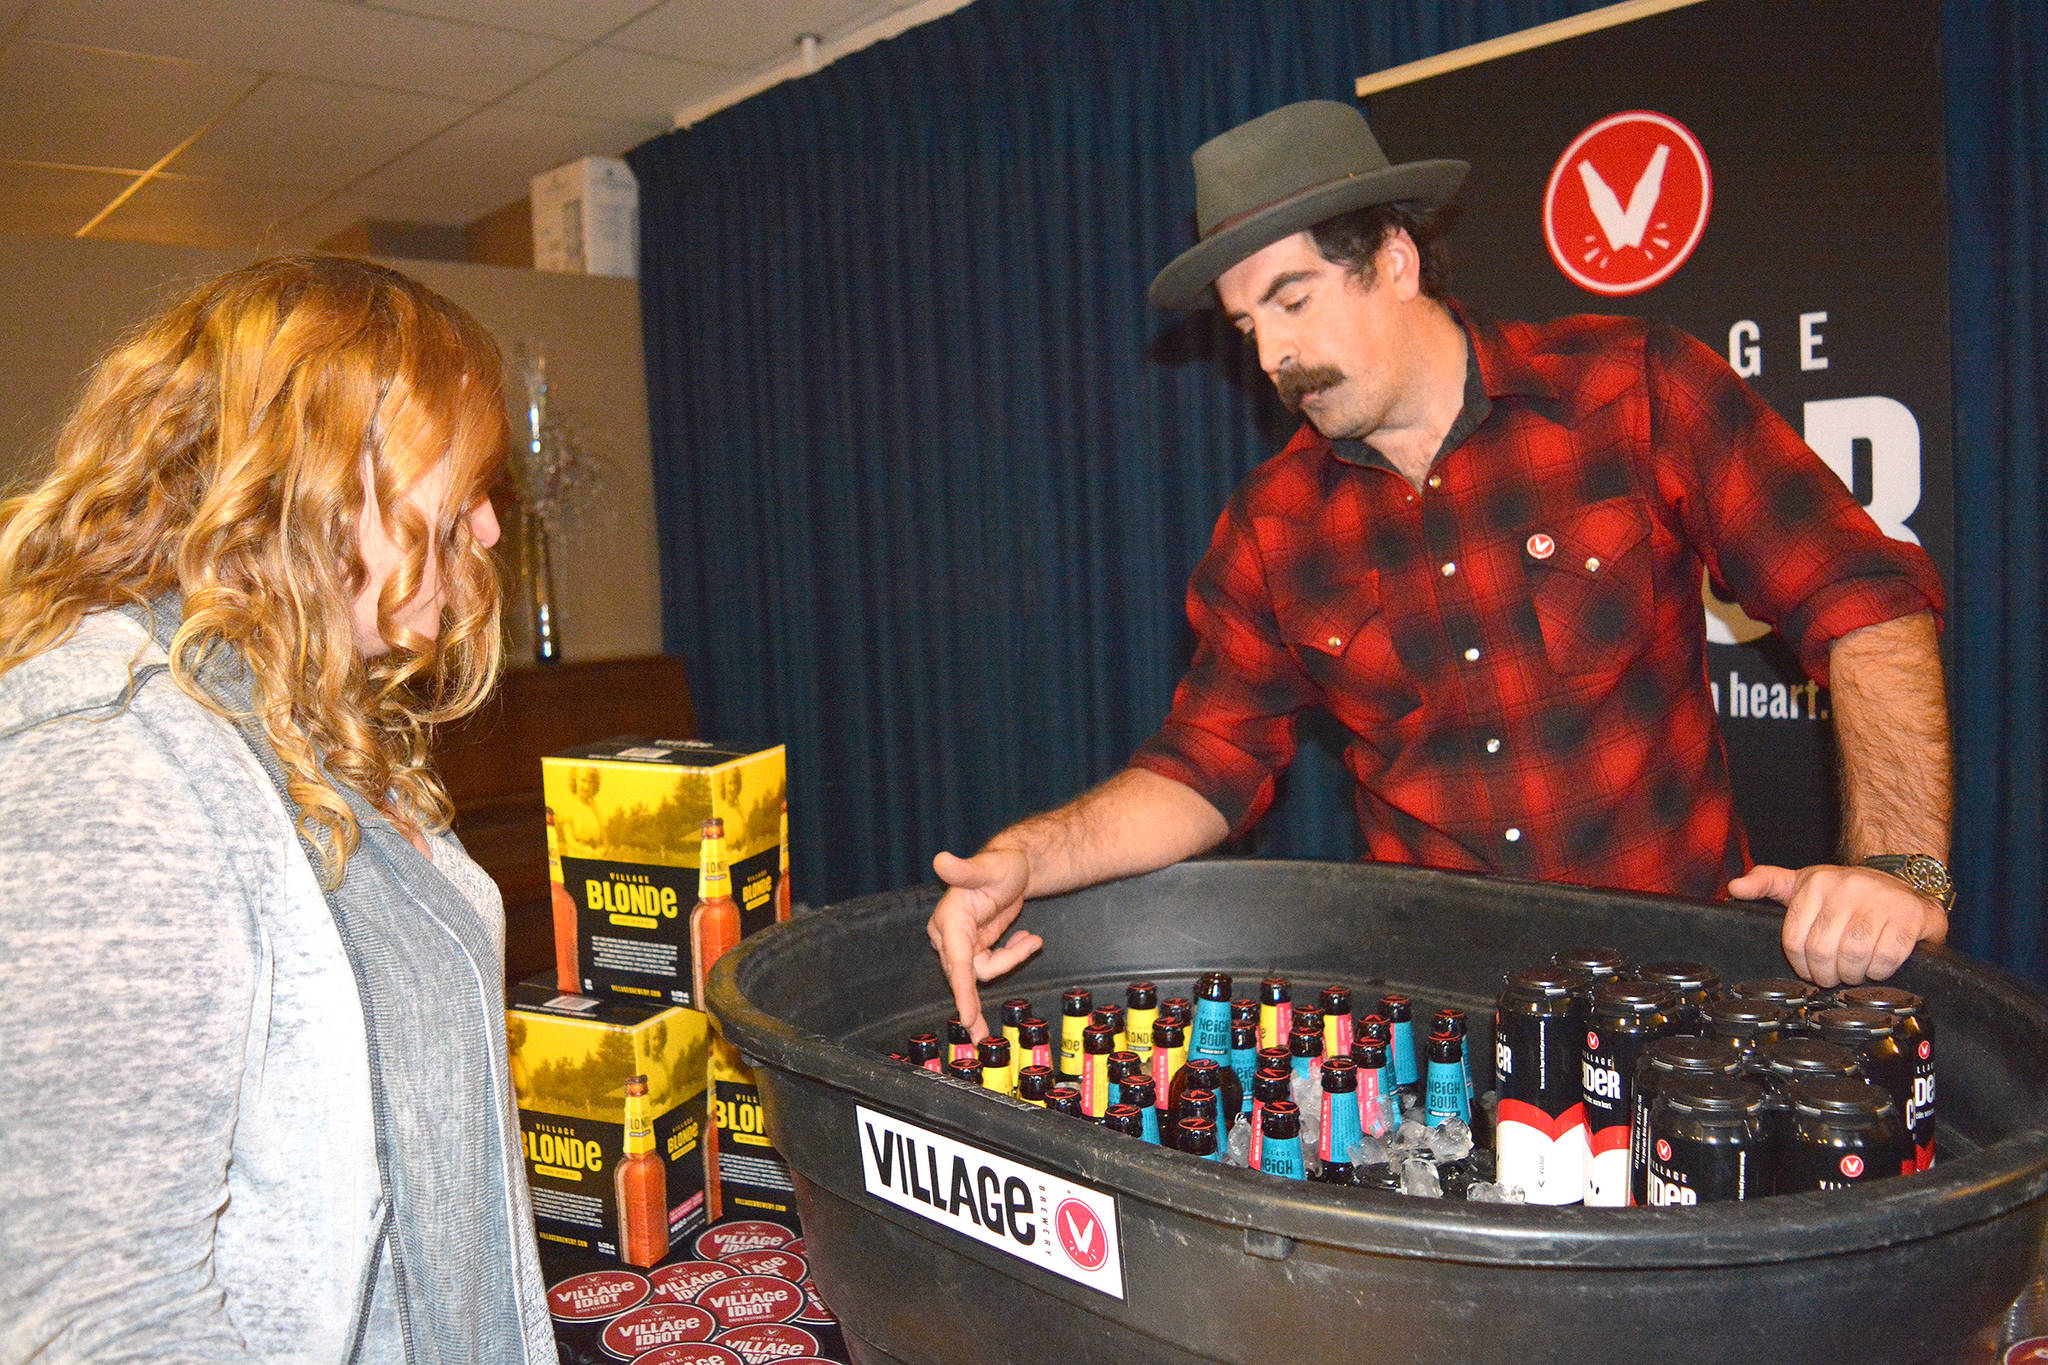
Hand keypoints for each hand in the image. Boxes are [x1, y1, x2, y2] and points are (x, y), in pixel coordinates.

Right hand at [928, 847, 1043, 1040]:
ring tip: (1032, 940)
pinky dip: (1012, 956)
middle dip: (973, 1001)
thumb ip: (965, 869)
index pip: (956, 962)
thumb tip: (941, 860)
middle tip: (982, 1036)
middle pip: (967, 974)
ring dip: (1010, 960)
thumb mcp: (986, 866)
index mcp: (949, 920)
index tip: (965, 1017)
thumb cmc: (999, 863)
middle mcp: (950, 935)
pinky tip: (1027, 939)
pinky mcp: (976, 946)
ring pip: (983, 971)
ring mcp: (963, 942)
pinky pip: (993, 963)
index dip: (961, 991)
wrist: (1013, 867)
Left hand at [1728, 863, 1947, 987]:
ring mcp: (1881, 901)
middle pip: (1822, 952)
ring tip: (1853, 973)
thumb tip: (1733, 888)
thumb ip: (1766, 883)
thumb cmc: (1847, 892)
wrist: (1904, 883)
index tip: (1809, 970)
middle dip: (1826, 974)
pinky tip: (1877, 967)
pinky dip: (1880, 971)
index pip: (1794, 940)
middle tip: (1832, 976)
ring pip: (1854, 957)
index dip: (1800, 965)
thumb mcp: (1803, 883)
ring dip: (1852, 975)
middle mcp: (1847, 888)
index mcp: (1815, 883)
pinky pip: (1887, 958)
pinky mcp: (1909, 917)